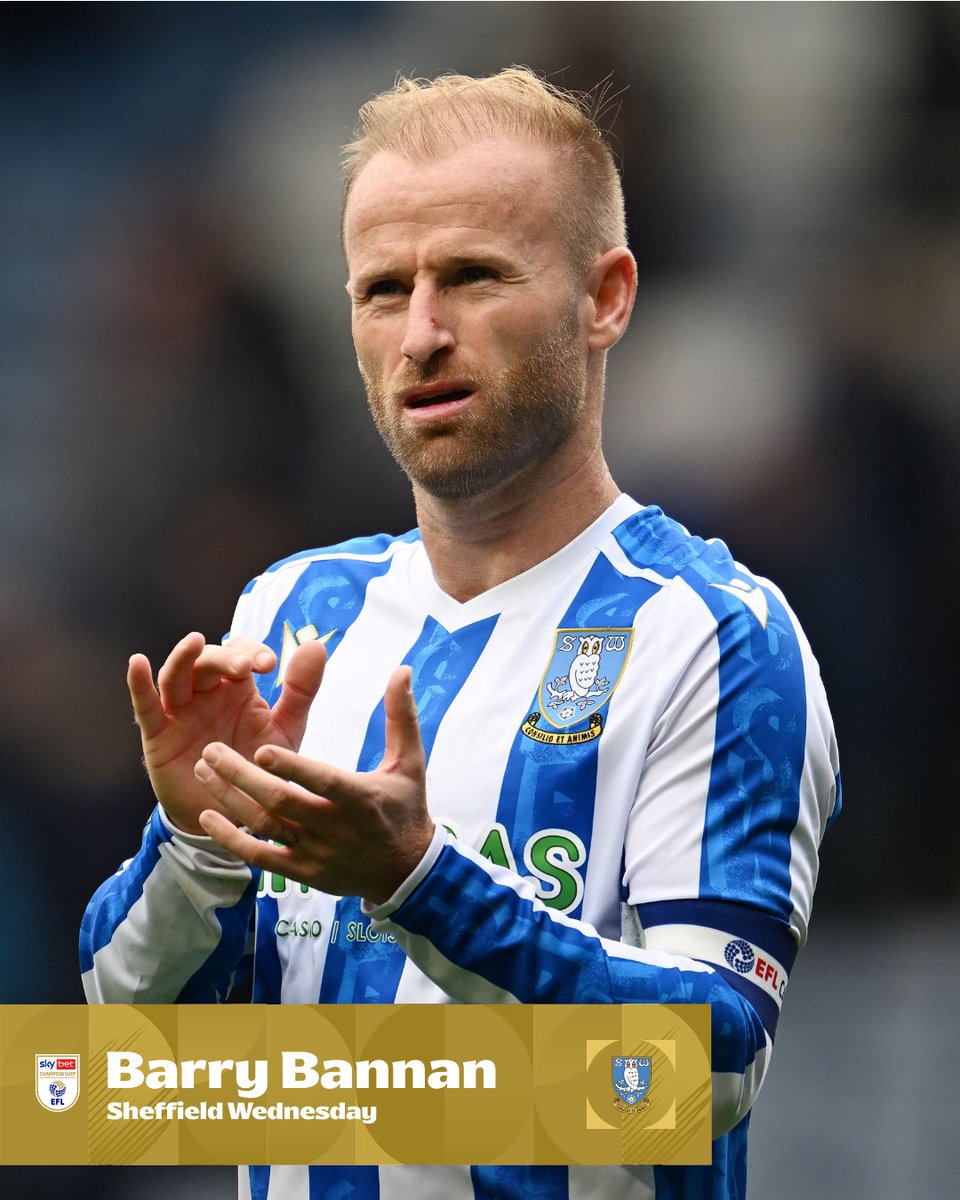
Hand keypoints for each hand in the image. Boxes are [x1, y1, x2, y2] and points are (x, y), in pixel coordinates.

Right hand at [128, 631, 326, 834]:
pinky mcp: (159, 736)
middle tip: (245, 666)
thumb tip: (316, 644)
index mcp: (238, 688)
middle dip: (225, 658)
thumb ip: (300, 691)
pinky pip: (146, 707)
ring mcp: (181, 712)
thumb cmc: (259, 767)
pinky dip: (139, 684)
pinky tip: (138, 662)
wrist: (236, 815)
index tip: (269, 664)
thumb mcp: (286, 730)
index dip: (251, 651)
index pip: (240, 653)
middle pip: (208, 660)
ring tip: (194, 641)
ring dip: (185, 658)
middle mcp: (207, 694)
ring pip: (176, 675)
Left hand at [193, 665, 435, 903]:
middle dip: (242, 776)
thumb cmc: (405, 807)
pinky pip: (259, 857)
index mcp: (360, 798)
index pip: (322, 782)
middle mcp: (335, 828)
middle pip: (281, 802)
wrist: (405, 872)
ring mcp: (316, 853)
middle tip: (210, 750)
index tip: (261, 748)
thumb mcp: (410, 762)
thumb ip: (401, 716)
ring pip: (265, 825)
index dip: (292, 767)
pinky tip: (206, 816)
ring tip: (202, 770)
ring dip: (230, 798)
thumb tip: (403, 669)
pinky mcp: (303, 873)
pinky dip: (231, 838)